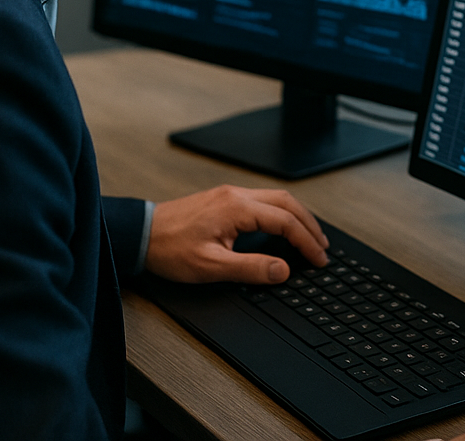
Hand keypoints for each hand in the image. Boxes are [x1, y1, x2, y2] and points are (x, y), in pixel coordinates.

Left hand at [144, 184, 328, 283]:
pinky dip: (282, 212)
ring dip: (297, 216)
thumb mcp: (210, 266)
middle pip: (288, 203)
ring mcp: (232, 194)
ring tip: (310, 236)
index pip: (286, 221)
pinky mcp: (225, 199)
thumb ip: (250, 268)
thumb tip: (283, 270)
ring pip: (277, 198)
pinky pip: (264, 200)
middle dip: (310, 225)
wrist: (141, 233)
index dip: (306, 241)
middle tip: (323, 246)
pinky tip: (283, 225)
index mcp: (238, 208)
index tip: (319, 258)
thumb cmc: (169, 249)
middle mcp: (238, 195)